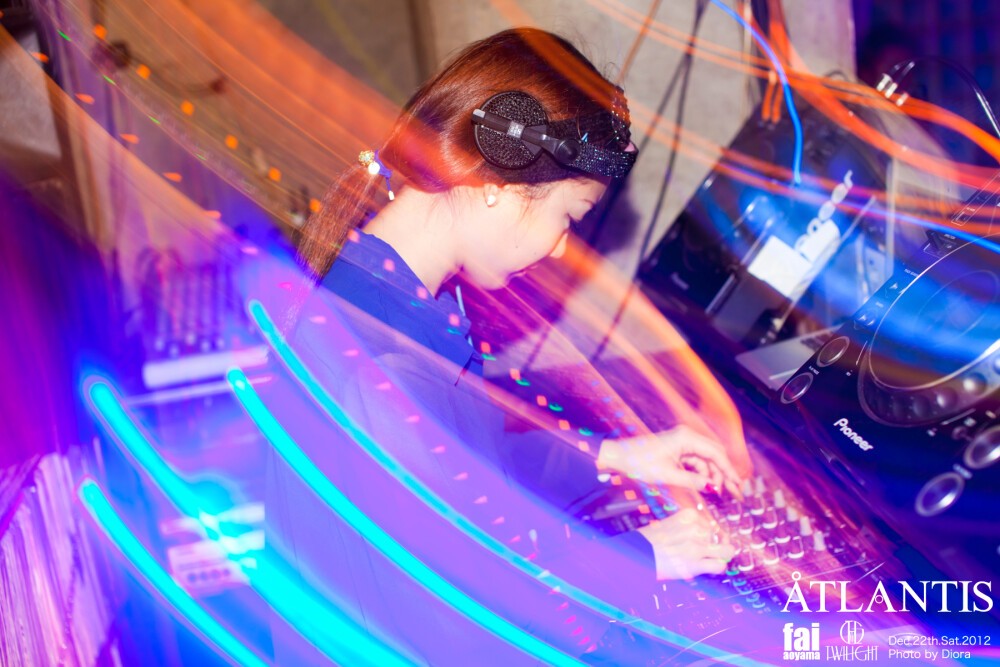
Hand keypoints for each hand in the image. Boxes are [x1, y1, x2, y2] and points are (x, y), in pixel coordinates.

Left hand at [596, 425, 744, 496]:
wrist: (620, 457)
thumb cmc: (640, 463)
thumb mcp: (668, 475)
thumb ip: (694, 481)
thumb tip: (714, 488)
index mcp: (687, 437)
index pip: (716, 454)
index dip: (729, 471)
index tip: (738, 486)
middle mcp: (688, 436)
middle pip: (714, 455)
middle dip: (724, 474)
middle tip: (735, 492)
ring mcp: (683, 441)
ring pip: (706, 459)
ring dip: (712, 475)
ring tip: (718, 492)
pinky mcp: (678, 448)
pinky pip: (696, 461)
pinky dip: (702, 473)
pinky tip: (706, 485)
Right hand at [638, 508, 734, 579]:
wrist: (637, 554)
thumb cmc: (649, 541)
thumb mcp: (669, 524)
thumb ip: (687, 527)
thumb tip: (708, 535)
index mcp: (689, 515)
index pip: (713, 523)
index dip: (712, 534)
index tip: (709, 540)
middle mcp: (695, 528)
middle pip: (720, 536)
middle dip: (716, 545)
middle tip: (707, 551)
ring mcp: (696, 546)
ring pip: (727, 550)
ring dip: (720, 555)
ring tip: (710, 559)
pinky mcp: (695, 563)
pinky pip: (720, 565)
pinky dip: (718, 568)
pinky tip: (710, 568)